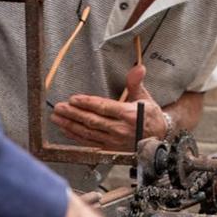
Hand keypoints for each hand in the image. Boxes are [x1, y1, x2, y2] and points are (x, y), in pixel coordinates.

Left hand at [50, 65, 167, 150]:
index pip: (104, 108)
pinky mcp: (109, 149)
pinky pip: (89, 142)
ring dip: (70, 125)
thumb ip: (136, 82)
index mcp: (129, 114)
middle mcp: (120, 129)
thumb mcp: (145, 97)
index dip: (87, 103)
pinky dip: (75, 136)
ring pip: (87, 133)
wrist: (159, 137)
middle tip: (59, 107)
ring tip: (56, 117)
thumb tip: (139, 68)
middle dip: (73, 114)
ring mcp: (114, 141)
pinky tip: (65, 129)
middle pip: (92, 121)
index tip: (73, 99)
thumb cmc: (150, 116)